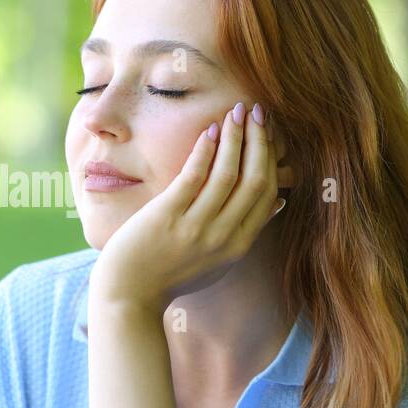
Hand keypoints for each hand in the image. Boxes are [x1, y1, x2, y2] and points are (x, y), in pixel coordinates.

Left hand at [90, 101, 291, 313]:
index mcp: (238, 246)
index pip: (268, 195)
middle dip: (261, 141)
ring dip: (237, 137)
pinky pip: (194, 176)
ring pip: (228, 173)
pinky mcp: (167, 216)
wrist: (129, 296)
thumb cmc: (170, 276)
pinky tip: (212, 129)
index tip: (270, 134)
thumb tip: (277, 202)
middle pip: (255, 180)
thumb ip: (246, 232)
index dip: (272, 160)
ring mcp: (196, 227)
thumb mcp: (218, 261)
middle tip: (260, 113)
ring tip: (239, 111)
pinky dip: (206, 149)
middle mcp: (222, 237)